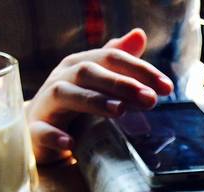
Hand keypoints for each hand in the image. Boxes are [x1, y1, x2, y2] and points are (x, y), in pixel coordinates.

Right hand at [26, 29, 172, 163]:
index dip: (140, 70)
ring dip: (93, 101)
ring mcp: (47, 103)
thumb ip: (117, 61)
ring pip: (67, 96)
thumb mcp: (96, 80)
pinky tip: (71, 143)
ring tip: (119, 111)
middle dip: (122, 84)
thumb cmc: (73, 103)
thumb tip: (139, 35)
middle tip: (150, 98)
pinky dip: (55, 136)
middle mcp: (63, 78)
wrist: (37, 128)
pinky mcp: (36, 130)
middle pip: (90, 73)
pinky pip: (43, 131)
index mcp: (80, 65)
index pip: (112, 58)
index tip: (168, 87)